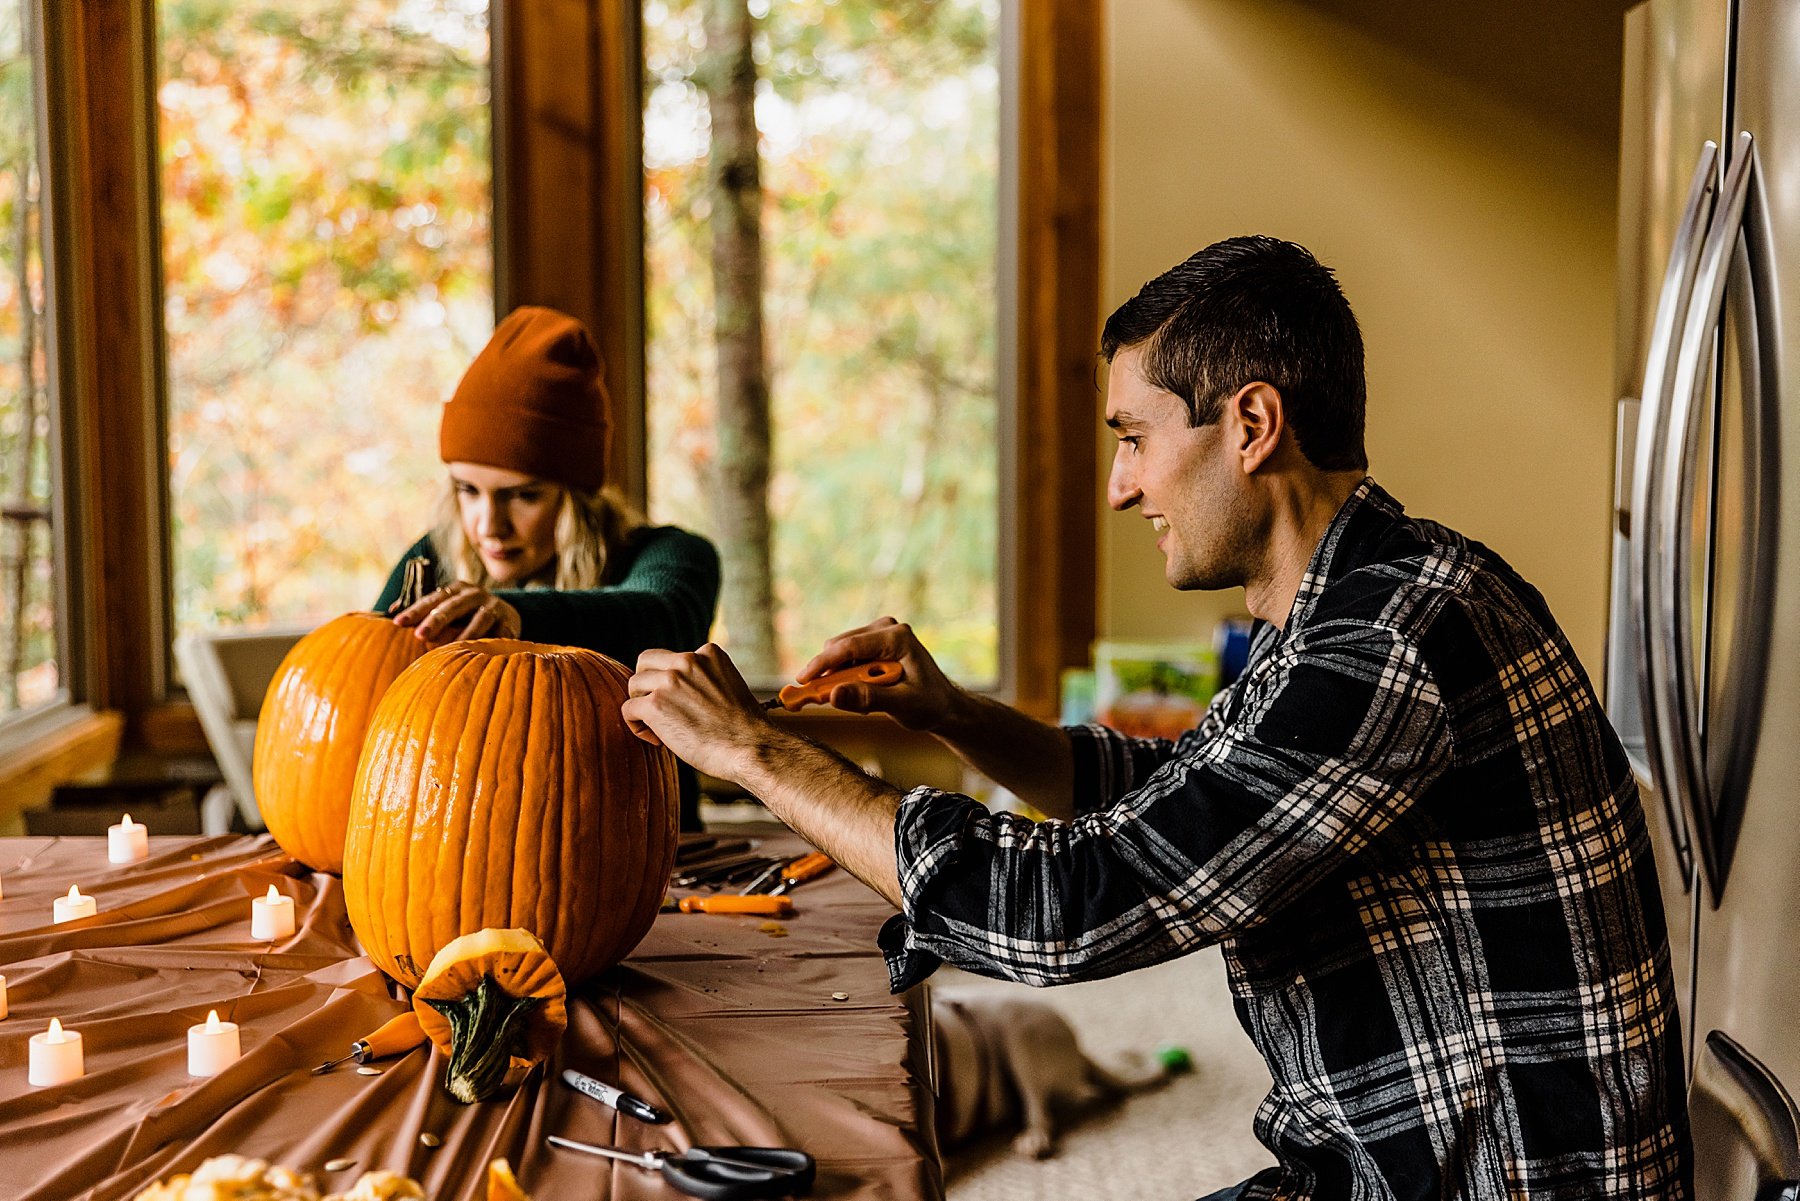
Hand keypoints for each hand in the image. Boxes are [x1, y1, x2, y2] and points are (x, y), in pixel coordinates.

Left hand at [390, 581, 521, 642]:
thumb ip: (423, 609)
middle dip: (436, 620)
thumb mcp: (447, 607)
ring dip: (466, 633)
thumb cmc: (466, 614)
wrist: (506, 614)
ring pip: (480, 618)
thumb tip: (390, 612)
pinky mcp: (510, 621)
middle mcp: (474, 594)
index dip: (415, 610)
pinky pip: (500, 632)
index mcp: (455, 589)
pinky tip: (480, 653)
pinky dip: (491, 641)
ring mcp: (494, 606)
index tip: (398, 622)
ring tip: (451, 648)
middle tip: (420, 636)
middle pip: (453, 606)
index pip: (432, 598)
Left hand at [623, 643, 780, 780]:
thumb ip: (703, 680)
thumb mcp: (728, 687)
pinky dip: (636, 726)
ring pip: (634, 684)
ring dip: (642, 705)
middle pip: (646, 662)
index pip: (674, 658)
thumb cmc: (743, 729)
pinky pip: (628, 709)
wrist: (750, 748)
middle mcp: (687, 660)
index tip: (682, 703)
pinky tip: (656, 739)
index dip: (671, 681)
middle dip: (648, 685)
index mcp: (708, 653)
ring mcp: (670, 681)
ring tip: (659, 727)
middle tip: (660, 710)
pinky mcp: (655, 704)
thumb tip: (678, 693)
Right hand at [796, 616, 962, 730]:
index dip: (822, 664)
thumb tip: (833, 695)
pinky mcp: (874, 643)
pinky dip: (846, 677)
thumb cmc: (929, 704)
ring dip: (839, 678)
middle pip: (840, 647)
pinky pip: (846, 658)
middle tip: (820, 700)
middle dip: (828, 674)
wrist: (944, 705)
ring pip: (840, 653)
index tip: (802, 681)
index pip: (849, 647)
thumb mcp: (901, 705)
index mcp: (897, 637)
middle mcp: (887, 628)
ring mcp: (880, 633)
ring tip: (859, 701)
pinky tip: (862, 693)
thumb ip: (867, 699)